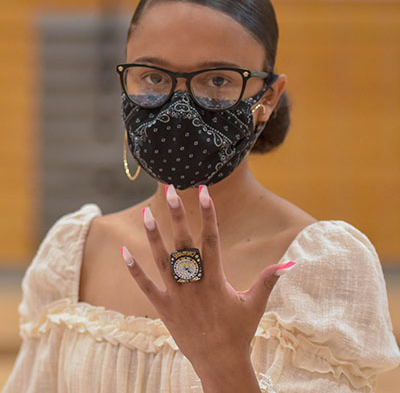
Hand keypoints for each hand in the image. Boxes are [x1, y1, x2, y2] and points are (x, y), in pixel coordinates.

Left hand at [121, 184, 292, 375]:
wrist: (219, 363)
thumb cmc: (239, 331)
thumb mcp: (254, 304)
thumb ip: (269, 279)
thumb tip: (291, 263)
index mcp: (215, 280)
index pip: (210, 239)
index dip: (208, 214)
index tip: (204, 191)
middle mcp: (193, 284)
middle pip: (184, 243)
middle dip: (178, 215)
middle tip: (170, 190)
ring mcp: (176, 296)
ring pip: (162, 260)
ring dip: (154, 236)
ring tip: (146, 213)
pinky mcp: (163, 308)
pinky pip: (145, 286)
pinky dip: (135, 270)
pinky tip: (124, 252)